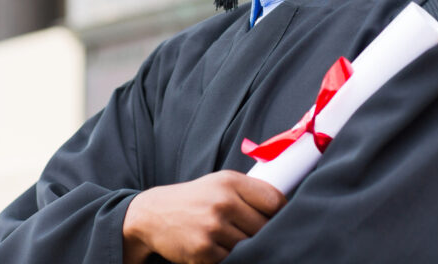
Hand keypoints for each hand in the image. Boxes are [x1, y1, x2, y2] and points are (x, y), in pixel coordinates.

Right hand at [122, 170, 286, 263]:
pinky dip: (230, 258)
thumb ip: (248, 192)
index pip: (275, 200)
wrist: (153, 214)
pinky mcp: (203, 251)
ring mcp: (213, 228)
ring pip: (250, 246)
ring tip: (233, 239)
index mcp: (230, 182)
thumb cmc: (194, 199)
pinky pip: (232, 260)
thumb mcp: (219, 183)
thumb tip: (284, 209)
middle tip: (255, 233)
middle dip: (262, 233)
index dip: (283, 213)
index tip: (283, 219)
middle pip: (265, 228)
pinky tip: (219, 248)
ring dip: (246, 248)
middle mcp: (223, 202)